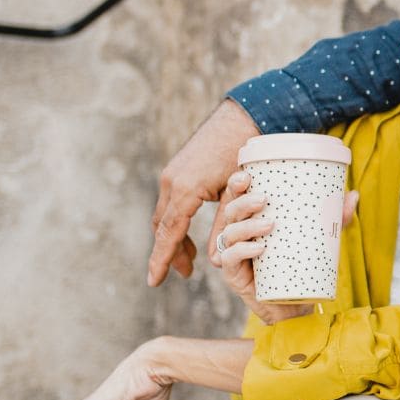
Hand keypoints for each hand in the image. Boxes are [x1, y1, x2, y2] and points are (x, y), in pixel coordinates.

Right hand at [149, 100, 260, 285]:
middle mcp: (172, 181)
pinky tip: (191, 231)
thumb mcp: (239, 195)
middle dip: (170, 252)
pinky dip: (178, 220)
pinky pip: (172, 201)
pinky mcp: (179, 169)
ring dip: (175, 237)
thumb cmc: (246, 156)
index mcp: (185, 190)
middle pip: (163, 227)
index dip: (162, 260)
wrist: (244, 117)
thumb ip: (225, 224)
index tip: (154, 282)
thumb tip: (215, 257)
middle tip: (185, 273)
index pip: (169, 234)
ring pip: (166, 214)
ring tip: (191, 258)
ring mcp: (173, 173)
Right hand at [215, 172, 358, 323]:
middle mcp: (239, 233)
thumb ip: (335, 217)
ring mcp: (234, 254)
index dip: (236, 184)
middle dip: (243, 201)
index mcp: (252, 218)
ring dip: (247, 226)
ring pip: (230, 233)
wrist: (295, 302)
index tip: (247, 175)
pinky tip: (257, 248)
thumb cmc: (301, 263)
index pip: (237, 196)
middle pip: (231, 211)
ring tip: (270, 224)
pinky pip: (230, 259)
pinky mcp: (234, 275)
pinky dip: (242, 251)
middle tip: (264, 199)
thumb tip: (354, 194)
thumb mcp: (321, 236)